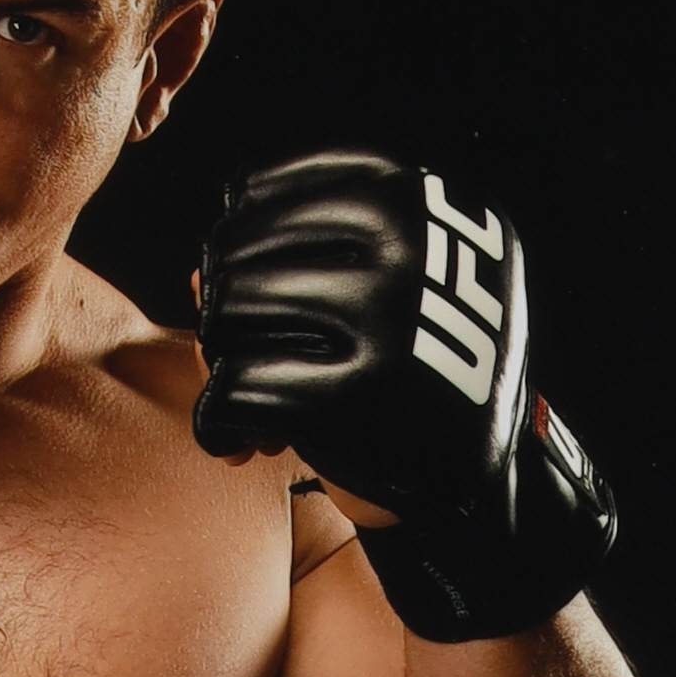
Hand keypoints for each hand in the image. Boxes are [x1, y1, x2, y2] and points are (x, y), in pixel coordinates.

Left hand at [193, 150, 615, 641]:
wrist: (481, 485)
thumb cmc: (410, 377)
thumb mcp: (376, 298)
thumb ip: (288, 272)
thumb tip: (194, 278)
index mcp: (420, 203)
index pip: (266, 191)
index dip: (233, 246)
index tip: (247, 292)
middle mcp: (411, 245)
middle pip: (235, 257)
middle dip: (221, 319)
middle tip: (248, 363)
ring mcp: (388, 314)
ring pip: (227, 316)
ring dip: (216, 370)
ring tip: (253, 404)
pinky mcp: (358, 392)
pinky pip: (232, 392)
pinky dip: (217, 428)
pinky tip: (240, 445)